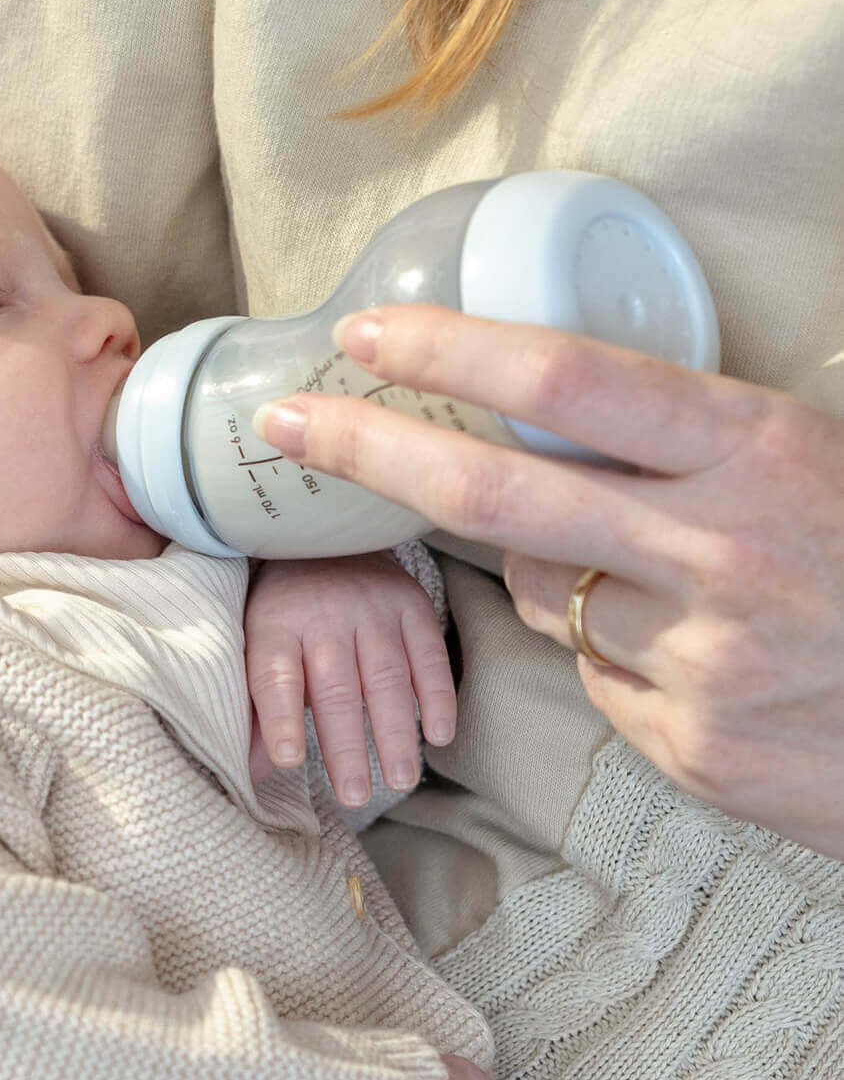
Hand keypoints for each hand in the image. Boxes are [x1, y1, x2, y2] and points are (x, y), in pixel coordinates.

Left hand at [243, 553, 456, 803]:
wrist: (325, 533)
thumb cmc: (285, 607)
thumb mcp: (257, 645)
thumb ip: (257, 709)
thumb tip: (251, 774)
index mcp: (275, 624)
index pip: (275, 676)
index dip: (280, 718)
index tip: (287, 760)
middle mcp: (324, 614)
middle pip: (335, 688)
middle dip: (346, 746)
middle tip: (353, 795)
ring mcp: (371, 607)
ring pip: (385, 678)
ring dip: (394, 733)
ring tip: (400, 780)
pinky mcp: (410, 603)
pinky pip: (428, 656)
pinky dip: (437, 697)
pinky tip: (438, 735)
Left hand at [252, 305, 843, 856]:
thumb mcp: (812, 463)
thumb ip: (685, 448)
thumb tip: (542, 432)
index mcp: (758, 452)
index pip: (567, 382)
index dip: (450, 352)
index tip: (366, 332)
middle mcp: (718, 551)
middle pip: (494, 493)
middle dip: (370, 449)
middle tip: (288, 424)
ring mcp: (698, 660)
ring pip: (548, 596)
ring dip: (563, 574)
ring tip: (675, 579)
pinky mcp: (688, 747)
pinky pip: (601, 679)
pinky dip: (622, 657)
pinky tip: (708, 659)